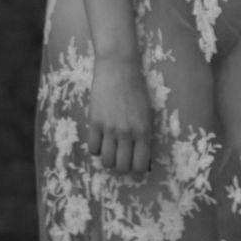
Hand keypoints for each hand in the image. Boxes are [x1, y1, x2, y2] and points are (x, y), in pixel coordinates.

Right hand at [87, 53, 153, 175]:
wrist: (118, 69)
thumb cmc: (137, 90)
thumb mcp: (147, 113)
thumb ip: (145, 134)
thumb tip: (141, 157)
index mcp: (143, 131)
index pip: (139, 164)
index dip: (137, 171)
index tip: (135, 170)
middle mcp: (126, 133)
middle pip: (122, 167)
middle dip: (122, 168)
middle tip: (122, 162)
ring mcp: (109, 128)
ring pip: (106, 161)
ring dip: (109, 160)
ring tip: (111, 153)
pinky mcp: (94, 122)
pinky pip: (92, 148)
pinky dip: (96, 149)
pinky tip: (101, 141)